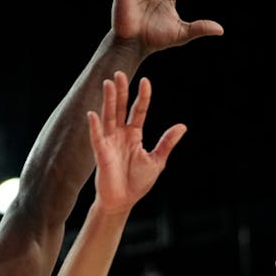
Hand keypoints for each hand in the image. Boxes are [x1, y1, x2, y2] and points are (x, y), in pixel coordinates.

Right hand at [88, 70, 185, 212]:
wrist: (123, 201)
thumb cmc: (138, 182)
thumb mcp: (157, 160)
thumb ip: (166, 143)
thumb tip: (182, 126)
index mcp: (134, 135)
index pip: (138, 110)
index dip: (142, 96)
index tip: (145, 81)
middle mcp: (121, 134)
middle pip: (120, 108)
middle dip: (120, 91)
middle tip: (120, 73)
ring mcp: (110, 142)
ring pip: (109, 116)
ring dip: (108, 101)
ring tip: (108, 83)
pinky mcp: (101, 153)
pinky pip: (97, 137)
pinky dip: (95, 126)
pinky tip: (92, 113)